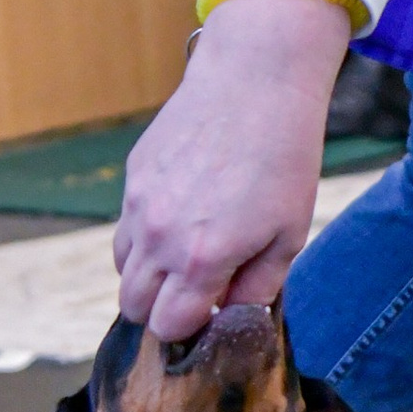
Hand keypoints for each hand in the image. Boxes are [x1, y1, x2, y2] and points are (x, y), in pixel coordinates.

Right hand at [114, 0, 350, 342]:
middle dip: (161, 310)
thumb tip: (234, 316)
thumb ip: (258, 286)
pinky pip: (125, 225)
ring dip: (148, 275)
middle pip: (133, 306)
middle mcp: (159, 236)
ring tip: (188, 255)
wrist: (255, 80)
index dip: (189, 331)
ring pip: (122, 267)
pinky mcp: (133, 175)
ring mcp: (139, 204)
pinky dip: (144, 235)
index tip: (210, 318)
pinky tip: (183, 213)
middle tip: (197, 294)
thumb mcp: (290, 232)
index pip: (168, 327)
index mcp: (200, 259)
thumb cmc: (284, 157)